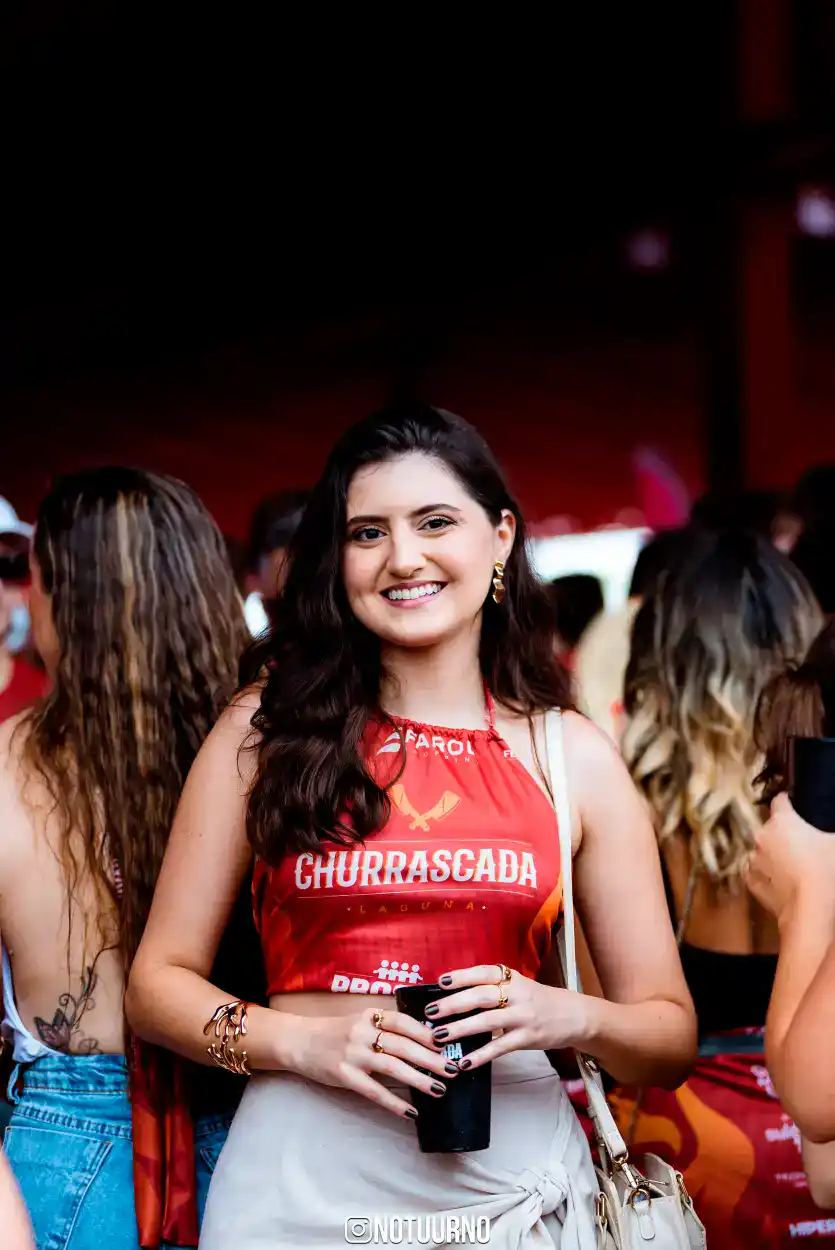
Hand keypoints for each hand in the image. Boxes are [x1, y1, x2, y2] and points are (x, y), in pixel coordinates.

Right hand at [288, 1006, 458, 1119]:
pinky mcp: (344, 1076)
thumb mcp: (358, 1020)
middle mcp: (362, 1032)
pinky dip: (394, 1103)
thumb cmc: (334, 1032)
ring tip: (439, 1090)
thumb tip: (422, 1038)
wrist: (298, 1041)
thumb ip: (384, 1026)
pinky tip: (410, 1111)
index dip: (425, 1032)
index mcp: (368, 1015)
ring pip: (393, 1068)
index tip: (445, 1042)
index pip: (402, 1021)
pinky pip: (374, 1091)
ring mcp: (353, 1054)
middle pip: (403, 1045)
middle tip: (452, 1069)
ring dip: (419, 1080)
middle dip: (431, 1059)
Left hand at [423, 963, 588, 1070]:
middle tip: (431, 1011)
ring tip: (439, 1036)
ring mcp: (523, 1017)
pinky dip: (480, 1055)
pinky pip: (500, 1047)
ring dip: (460, 1029)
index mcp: (512, 978)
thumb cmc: (538, 1000)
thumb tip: (455, 996)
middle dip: (454, 1004)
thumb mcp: (518, 986)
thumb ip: (493, 988)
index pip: (484, 973)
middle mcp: (518, 994)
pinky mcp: (527, 1038)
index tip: (441, 982)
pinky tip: (463, 1062)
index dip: (462, 976)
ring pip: (487, 1021)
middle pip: (481, 996)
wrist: (574, 1015)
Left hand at [748, 793, 834, 924]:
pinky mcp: (751, 884)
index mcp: (782, 821)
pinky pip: (758, 874)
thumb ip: (831, 835)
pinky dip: (767, 876)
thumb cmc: (827, 870)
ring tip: (792, 867)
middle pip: (770, 829)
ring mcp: (753, 861)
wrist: (810, 910)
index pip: (780, 802)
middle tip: (801, 845)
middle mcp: (762, 837)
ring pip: (761, 852)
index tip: (791, 804)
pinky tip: (781, 882)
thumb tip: (829, 838)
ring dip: (772, 855)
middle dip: (782, 834)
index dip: (787, 802)